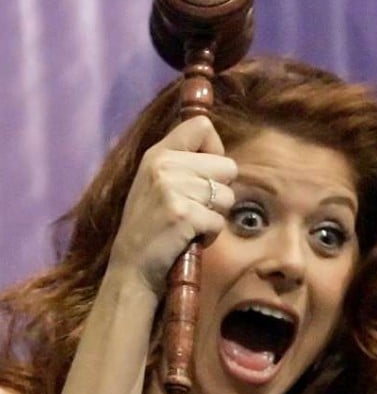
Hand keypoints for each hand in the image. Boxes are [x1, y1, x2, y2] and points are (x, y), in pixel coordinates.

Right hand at [108, 116, 237, 295]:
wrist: (131, 267)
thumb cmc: (151, 226)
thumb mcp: (157, 183)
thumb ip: (182, 162)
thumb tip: (218, 150)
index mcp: (157, 153)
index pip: (202, 127)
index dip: (215, 149)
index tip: (205, 171)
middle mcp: (164, 165)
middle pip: (228, 167)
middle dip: (220, 191)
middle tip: (194, 207)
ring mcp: (172, 189)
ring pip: (228, 196)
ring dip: (214, 215)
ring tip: (188, 223)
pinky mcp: (183, 215)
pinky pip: (220, 221)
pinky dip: (210, 234)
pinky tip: (188, 237)